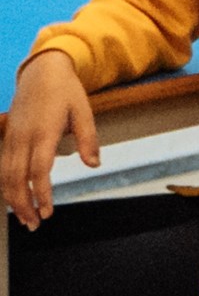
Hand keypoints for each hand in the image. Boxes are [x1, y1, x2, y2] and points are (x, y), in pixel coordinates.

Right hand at [3, 50, 96, 228]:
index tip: (48, 211)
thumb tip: (93, 164)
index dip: (42, 193)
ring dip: (13, 199)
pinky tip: (15, 199)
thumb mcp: (84, 111)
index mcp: (43, 132)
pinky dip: (7, 185)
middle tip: (34, 225)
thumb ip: (89, 139)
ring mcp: (12, 137)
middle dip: (23, 204)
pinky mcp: (8, 137)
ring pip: (5, 174)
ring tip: (25, 219)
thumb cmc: (65, 91)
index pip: (39, 169)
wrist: (42, 71)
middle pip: (16, 177)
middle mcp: (23, 137)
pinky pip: (3, 166)